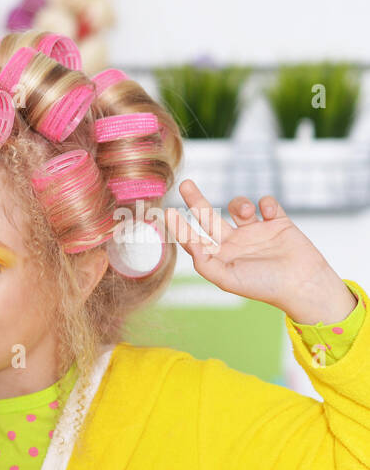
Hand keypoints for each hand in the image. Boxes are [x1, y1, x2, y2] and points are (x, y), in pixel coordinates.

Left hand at [165, 181, 354, 323]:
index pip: (195, 238)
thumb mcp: (229, 279)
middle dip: (196, 200)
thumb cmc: (264, 286)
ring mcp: (255, 231)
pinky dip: (266, 203)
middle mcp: (234, 242)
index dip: (180, 226)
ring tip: (246, 212)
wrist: (303, 283)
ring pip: (238, 206)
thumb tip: (191, 248)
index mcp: (220, 256)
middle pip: (209, 217)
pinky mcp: (277, 223)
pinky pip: (267, 203)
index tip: (167, 211)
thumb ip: (206, 265)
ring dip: (239, 203)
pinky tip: (269, 213)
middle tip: (185, 184)